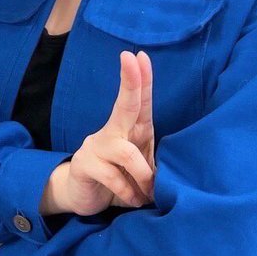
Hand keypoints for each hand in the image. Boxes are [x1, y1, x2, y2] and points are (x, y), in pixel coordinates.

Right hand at [42, 51, 155, 216]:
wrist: (84, 196)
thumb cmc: (120, 178)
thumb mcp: (142, 169)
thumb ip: (154, 165)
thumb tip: (172, 174)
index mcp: (131, 129)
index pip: (138, 101)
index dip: (141, 78)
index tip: (140, 55)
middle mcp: (113, 132)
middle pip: (125, 105)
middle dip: (132, 82)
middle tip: (133, 58)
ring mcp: (96, 146)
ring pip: (126, 153)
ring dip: (143, 176)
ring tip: (148, 193)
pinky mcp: (85, 165)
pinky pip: (113, 177)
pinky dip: (129, 193)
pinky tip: (133, 200)